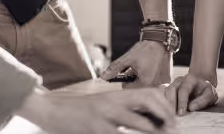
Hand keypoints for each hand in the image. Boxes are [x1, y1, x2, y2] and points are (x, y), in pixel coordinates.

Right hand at [18, 88, 176, 133]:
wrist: (50, 110)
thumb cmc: (78, 111)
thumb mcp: (103, 106)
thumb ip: (122, 110)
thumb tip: (146, 120)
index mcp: (116, 96)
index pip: (148, 93)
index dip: (164, 104)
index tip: (173, 119)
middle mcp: (113, 102)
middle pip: (147, 101)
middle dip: (164, 115)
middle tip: (172, 129)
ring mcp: (104, 115)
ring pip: (136, 122)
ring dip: (152, 130)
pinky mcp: (95, 128)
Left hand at [100, 40, 170, 86]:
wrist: (162, 40)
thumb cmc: (146, 49)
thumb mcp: (128, 58)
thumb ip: (115, 69)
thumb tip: (103, 76)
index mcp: (145, 83)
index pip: (129, 89)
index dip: (126, 80)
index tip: (129, 71)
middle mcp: (156, 86)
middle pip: (138, 89)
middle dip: (135, 80)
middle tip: (138, 69)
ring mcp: (163, 84)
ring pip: (147, 87)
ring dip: (144, 80)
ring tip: (145, 67)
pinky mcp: (168, 81)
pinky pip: (157, 84)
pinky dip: (153, 78)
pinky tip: (153, 68)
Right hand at [165, 72, 217, 115]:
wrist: (202, 87)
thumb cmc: (206, 92)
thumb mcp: (210, 95)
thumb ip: (203, 100)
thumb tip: (191, 107)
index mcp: (190, 79)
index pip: (183, 90)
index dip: (182, 103)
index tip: (182, 114)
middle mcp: (179, 80)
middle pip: (171, 90)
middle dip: (171, 104)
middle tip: (173, 115)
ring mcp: (172, 84)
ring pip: (164, 92)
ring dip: (165, 104)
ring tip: (168, 114)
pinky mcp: (168, 89)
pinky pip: (161, 94)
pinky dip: (162, 102)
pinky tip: (164, 111)